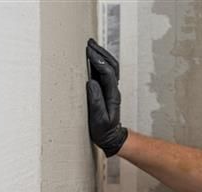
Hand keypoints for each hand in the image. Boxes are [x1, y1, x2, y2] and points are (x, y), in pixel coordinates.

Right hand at [86, 38, 127, 156]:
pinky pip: (105, 72)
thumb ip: (96, 101)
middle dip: (101, 52)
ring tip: (90, 45)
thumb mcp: (98, 119)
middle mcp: (113, 90)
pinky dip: (99, 61)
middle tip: (89, 43)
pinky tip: (91, 57)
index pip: (107, 73)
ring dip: (101, 54)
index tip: (88, 52)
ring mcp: (111, 89)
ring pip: (110, 67)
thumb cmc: (103, 131)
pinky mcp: (106, 90)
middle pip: (111, 66)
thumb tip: (91, 82)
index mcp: (112, 95)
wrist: (111, 138)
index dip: (98, 61)